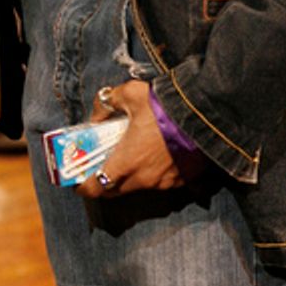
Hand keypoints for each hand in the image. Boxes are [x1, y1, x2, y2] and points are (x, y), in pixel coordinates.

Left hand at [75, 79, 182, 198]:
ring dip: (129, 176)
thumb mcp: (130, 94)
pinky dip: (152, 172)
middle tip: (100, 165)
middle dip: (103, 181)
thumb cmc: (165, 105)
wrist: (207, 112)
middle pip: (114, 190)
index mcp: (126, 162)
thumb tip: (97, 114)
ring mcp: (164, 183)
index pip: (95, 188)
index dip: (83, 186)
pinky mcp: (181, 180)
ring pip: (138, 186)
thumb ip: (108, 103)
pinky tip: (154, 155)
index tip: (78, 178)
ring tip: (131, 155)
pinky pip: (159, 182)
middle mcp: (143, 179)